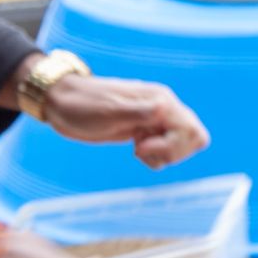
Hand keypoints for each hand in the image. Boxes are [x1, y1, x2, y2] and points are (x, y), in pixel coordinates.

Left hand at [41, 73, 209, 168]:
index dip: (172, 146)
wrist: (62, 103)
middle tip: (143, 151)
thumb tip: (165, 110)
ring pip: (183, 144)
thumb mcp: (109, 110)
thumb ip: (140, 111)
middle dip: (173, 152)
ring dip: (165, 155)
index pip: (190, 129)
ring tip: (138, 151)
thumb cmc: (82, 105)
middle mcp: (163, 108)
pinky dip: (156, 156)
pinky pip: (167, 148)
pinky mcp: (146, 130)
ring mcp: (155, 120)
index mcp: (159, 100)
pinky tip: (137, 151)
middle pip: (194, 137)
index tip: (141, 147)